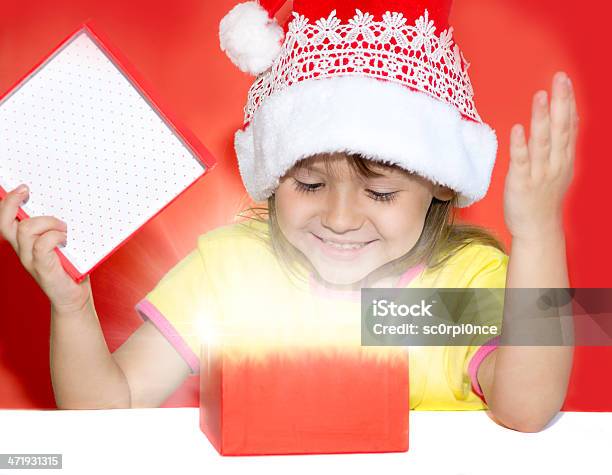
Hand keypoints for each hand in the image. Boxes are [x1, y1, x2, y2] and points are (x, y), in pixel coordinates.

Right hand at [0, 184, 91, 312]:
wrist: (74, 298)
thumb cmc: (71, 268)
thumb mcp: (63, 244)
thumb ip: (58, 228)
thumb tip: (69, 204)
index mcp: (24, 242)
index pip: (6, 220)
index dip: (7, 202)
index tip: (22, 187)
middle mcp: (22, 250)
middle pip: (5, 222)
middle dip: (12, 202)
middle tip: (27, 190)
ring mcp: (30, 259)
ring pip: (26, 229)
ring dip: (48, 222)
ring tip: (64, 228)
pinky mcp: (42, 268)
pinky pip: (41, 244)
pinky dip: (55, 236)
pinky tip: (66, 240)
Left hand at [504, 71, 578, 240]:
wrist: (537, 228)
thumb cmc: (544, 196)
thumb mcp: (559, 167)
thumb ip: (561, 142)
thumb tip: (566, 115)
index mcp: (564, 158)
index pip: (569, 125)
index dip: (567, 102)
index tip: (564, 80)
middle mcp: (555, 163)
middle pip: (560, 129)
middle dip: (560, 103)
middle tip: (559, 79)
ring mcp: (539, 173)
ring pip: (542, 142)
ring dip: (541, 119)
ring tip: (540, 96)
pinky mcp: (521, 183)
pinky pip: (521, 162)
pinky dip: (520, 146)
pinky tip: (517, 129)